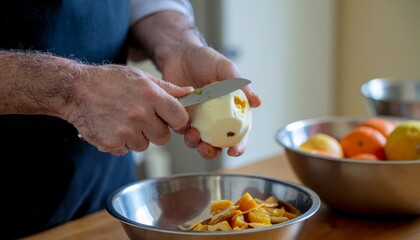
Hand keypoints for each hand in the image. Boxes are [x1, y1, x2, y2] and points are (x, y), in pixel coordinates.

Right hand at [67, 64, 192, 155]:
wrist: (75, 90)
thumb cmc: (109, 80)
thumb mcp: (140, 77)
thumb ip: (167, 88)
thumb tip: (190, 93)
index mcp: (151, 97)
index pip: (180, 118)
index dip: (176, 120)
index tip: (170, 118)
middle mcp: (140, 115)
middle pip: (164, 137)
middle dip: (156, 130)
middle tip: (142, 118)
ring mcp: (125, 131)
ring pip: (145, 145)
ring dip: (137, 137)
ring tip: (124, 120)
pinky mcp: (112, 143)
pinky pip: (126, 150)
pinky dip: (121, 142)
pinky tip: (112, 127)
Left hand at [162, 45, 261, 158]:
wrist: (180, 53)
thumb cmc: (205, 59)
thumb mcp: (225, 68)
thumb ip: (239, 84)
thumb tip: (257, 102)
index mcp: (230, 109)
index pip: (239, 132)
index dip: (239, 145)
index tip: (234, 151)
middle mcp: (215, 117)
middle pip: (217, 143)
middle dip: (213, 151)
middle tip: (208, 149)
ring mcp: (197, 118)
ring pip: (198, 140)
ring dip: (196, 144)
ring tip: (193, 136)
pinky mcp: (180, 116)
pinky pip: (181, 130)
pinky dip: (182, 131)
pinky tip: (182, 123)